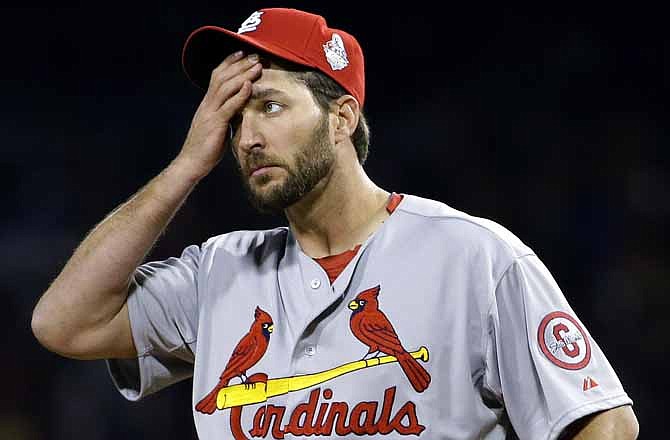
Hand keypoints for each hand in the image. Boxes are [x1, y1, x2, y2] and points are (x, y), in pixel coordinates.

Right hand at [177, 51, 261, 179]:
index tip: (242, 54)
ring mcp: (210, 113)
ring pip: (226, 87)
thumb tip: (238, 112)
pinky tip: (249, 86)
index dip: (229, 63)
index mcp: (207, 104)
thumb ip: (226, 117)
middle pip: (222, 77)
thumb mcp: (217, 128)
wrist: (191, 163)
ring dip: (243, 75)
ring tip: (257, 66)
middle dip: (239, 64)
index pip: (216, 77)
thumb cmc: (205, 149)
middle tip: (254, 55)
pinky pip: (228, 106)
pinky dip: (240, 95)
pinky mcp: (215, 124)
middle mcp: (207, 104)